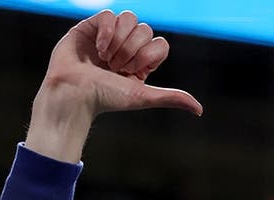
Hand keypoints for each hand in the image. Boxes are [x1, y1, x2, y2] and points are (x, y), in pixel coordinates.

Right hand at [26, 9, 202, 161]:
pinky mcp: (89, 28)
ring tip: (106, 58)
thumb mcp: (143, 97)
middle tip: (116, 68)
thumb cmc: (106, 99)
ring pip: (129, 18)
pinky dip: (107, 32)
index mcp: (140, 63)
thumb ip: (171, 98)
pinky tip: (99, 48)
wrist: (74, 95)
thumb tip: (199, 110)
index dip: (149, 55)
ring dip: (120, 40)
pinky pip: (108, 15)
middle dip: (132, 50)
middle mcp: (125, 48)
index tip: (132, 72)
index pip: (160, 43)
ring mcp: (107, 37)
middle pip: (145, 30)